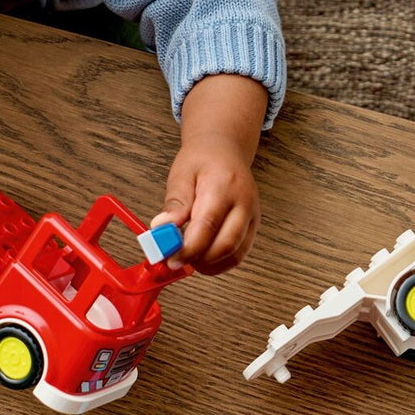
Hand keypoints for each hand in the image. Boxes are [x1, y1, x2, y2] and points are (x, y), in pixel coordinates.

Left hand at [154, 76, 265, 274]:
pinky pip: (240, 254)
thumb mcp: (181, 173)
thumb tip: (161, 228)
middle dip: (198, 259)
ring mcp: (252, 215)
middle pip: (225, 244)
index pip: (207, 225)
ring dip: (209, 265)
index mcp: (223, 186)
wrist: (225, 149)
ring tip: (187, 259)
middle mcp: (243, 203)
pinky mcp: (253, 226)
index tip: (169, 257)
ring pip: (235, 254)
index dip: (188, 247)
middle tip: (175, 261)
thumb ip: (174, 202)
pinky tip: (202, 259)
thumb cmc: (202, 160)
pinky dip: (220, 263)